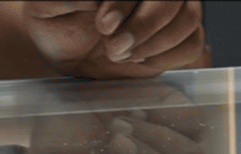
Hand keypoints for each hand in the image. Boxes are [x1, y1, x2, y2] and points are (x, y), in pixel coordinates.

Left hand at [24, 1, 208, 79]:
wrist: (66, 51)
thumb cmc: (56, 24)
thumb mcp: (46, 8)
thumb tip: (97, 0)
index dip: (125, 2)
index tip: (104, 24)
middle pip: (172, 0)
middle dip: (145, 27)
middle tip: (114, 49)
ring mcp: (172, 9)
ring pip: (189, 19)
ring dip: (157, 44)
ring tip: (122, 54)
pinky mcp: (179, 36)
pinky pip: (193, 43)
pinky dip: (170, 57)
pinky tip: (142, 60)